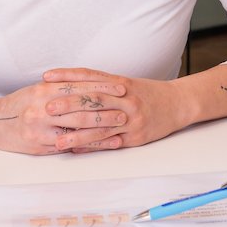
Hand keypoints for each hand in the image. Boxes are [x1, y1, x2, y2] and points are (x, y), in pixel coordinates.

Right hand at [0, 77, 127, 154]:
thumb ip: (62, 85)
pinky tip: (107, 142)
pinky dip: (92, 144)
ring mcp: (41, 128)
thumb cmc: (20, 104)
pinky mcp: (41, 145)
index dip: (103, 87)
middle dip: (107, 108)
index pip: (79, 86)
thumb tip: (92, 81)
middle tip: (127, 109)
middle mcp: (43, 107)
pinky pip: (71, 145)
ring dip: (103, 126)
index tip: (122, 88)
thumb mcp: (39, 89)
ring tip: (122, 125)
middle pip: (81, 106)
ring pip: (78, 127)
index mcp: (45, 90)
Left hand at [43, 68, 184, 151]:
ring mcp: (131, 118)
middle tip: (47, 108)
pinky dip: (91, 147)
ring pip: (100, 126)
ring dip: (76, 134)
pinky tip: (76, 150)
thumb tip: (71, 86)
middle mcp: (125, 99)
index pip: (89, 76)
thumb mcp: (127, 83)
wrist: (179, 103)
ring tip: (56, 140)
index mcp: (120, 83)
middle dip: (68, 104)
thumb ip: (102, 84)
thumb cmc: (149, 93)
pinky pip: (110, 142)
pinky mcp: (136, 136)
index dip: (67, 76)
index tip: (47, 77)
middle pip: (93, 100)